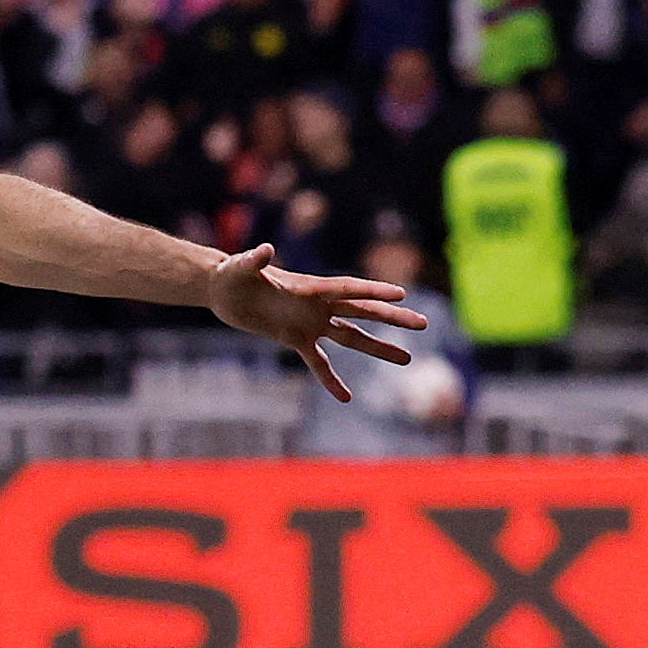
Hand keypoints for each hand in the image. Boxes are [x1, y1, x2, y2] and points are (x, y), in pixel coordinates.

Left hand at [204, 242, 428, 401]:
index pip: (348, 289)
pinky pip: (318, 362)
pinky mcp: (295, 338)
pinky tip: (347, 397)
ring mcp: (310, 323)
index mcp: (310, 286)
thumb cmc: (232, 273)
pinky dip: (331, 379)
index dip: (373, 292)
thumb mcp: (240, 266)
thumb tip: (264, 250)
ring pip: (351, 337)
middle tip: (423, 324)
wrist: (224, 290)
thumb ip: (254, 260)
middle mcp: (317, 305)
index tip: (401, 295)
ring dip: (377, 347)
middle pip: (362, 311)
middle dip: (392, 317)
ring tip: (406, 358)